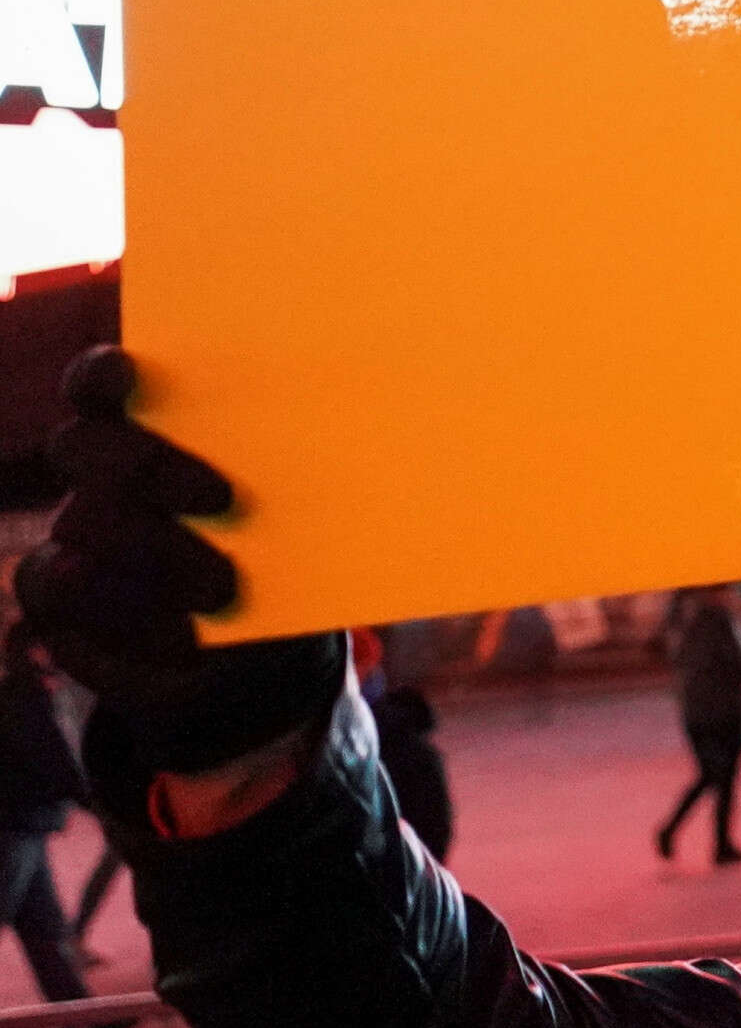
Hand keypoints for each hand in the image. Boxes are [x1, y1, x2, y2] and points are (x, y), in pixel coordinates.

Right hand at [9, 349, 342, 775]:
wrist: (266, 657)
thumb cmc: (296, 548)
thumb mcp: (325, 503)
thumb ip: (329, 457)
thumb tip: (388, 413)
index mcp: (156, 425)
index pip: (102, 381)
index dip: (102, 373)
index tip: (129, 370)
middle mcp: (104, 474)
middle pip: (83, 446)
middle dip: (146, 466)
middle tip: (221, 498)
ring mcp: (77, 536)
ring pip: (78, 524)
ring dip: (150, 553)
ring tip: (220, 592)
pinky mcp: (65, 605)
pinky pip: (66, 601)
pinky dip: (124, 620)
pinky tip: (183, 640)